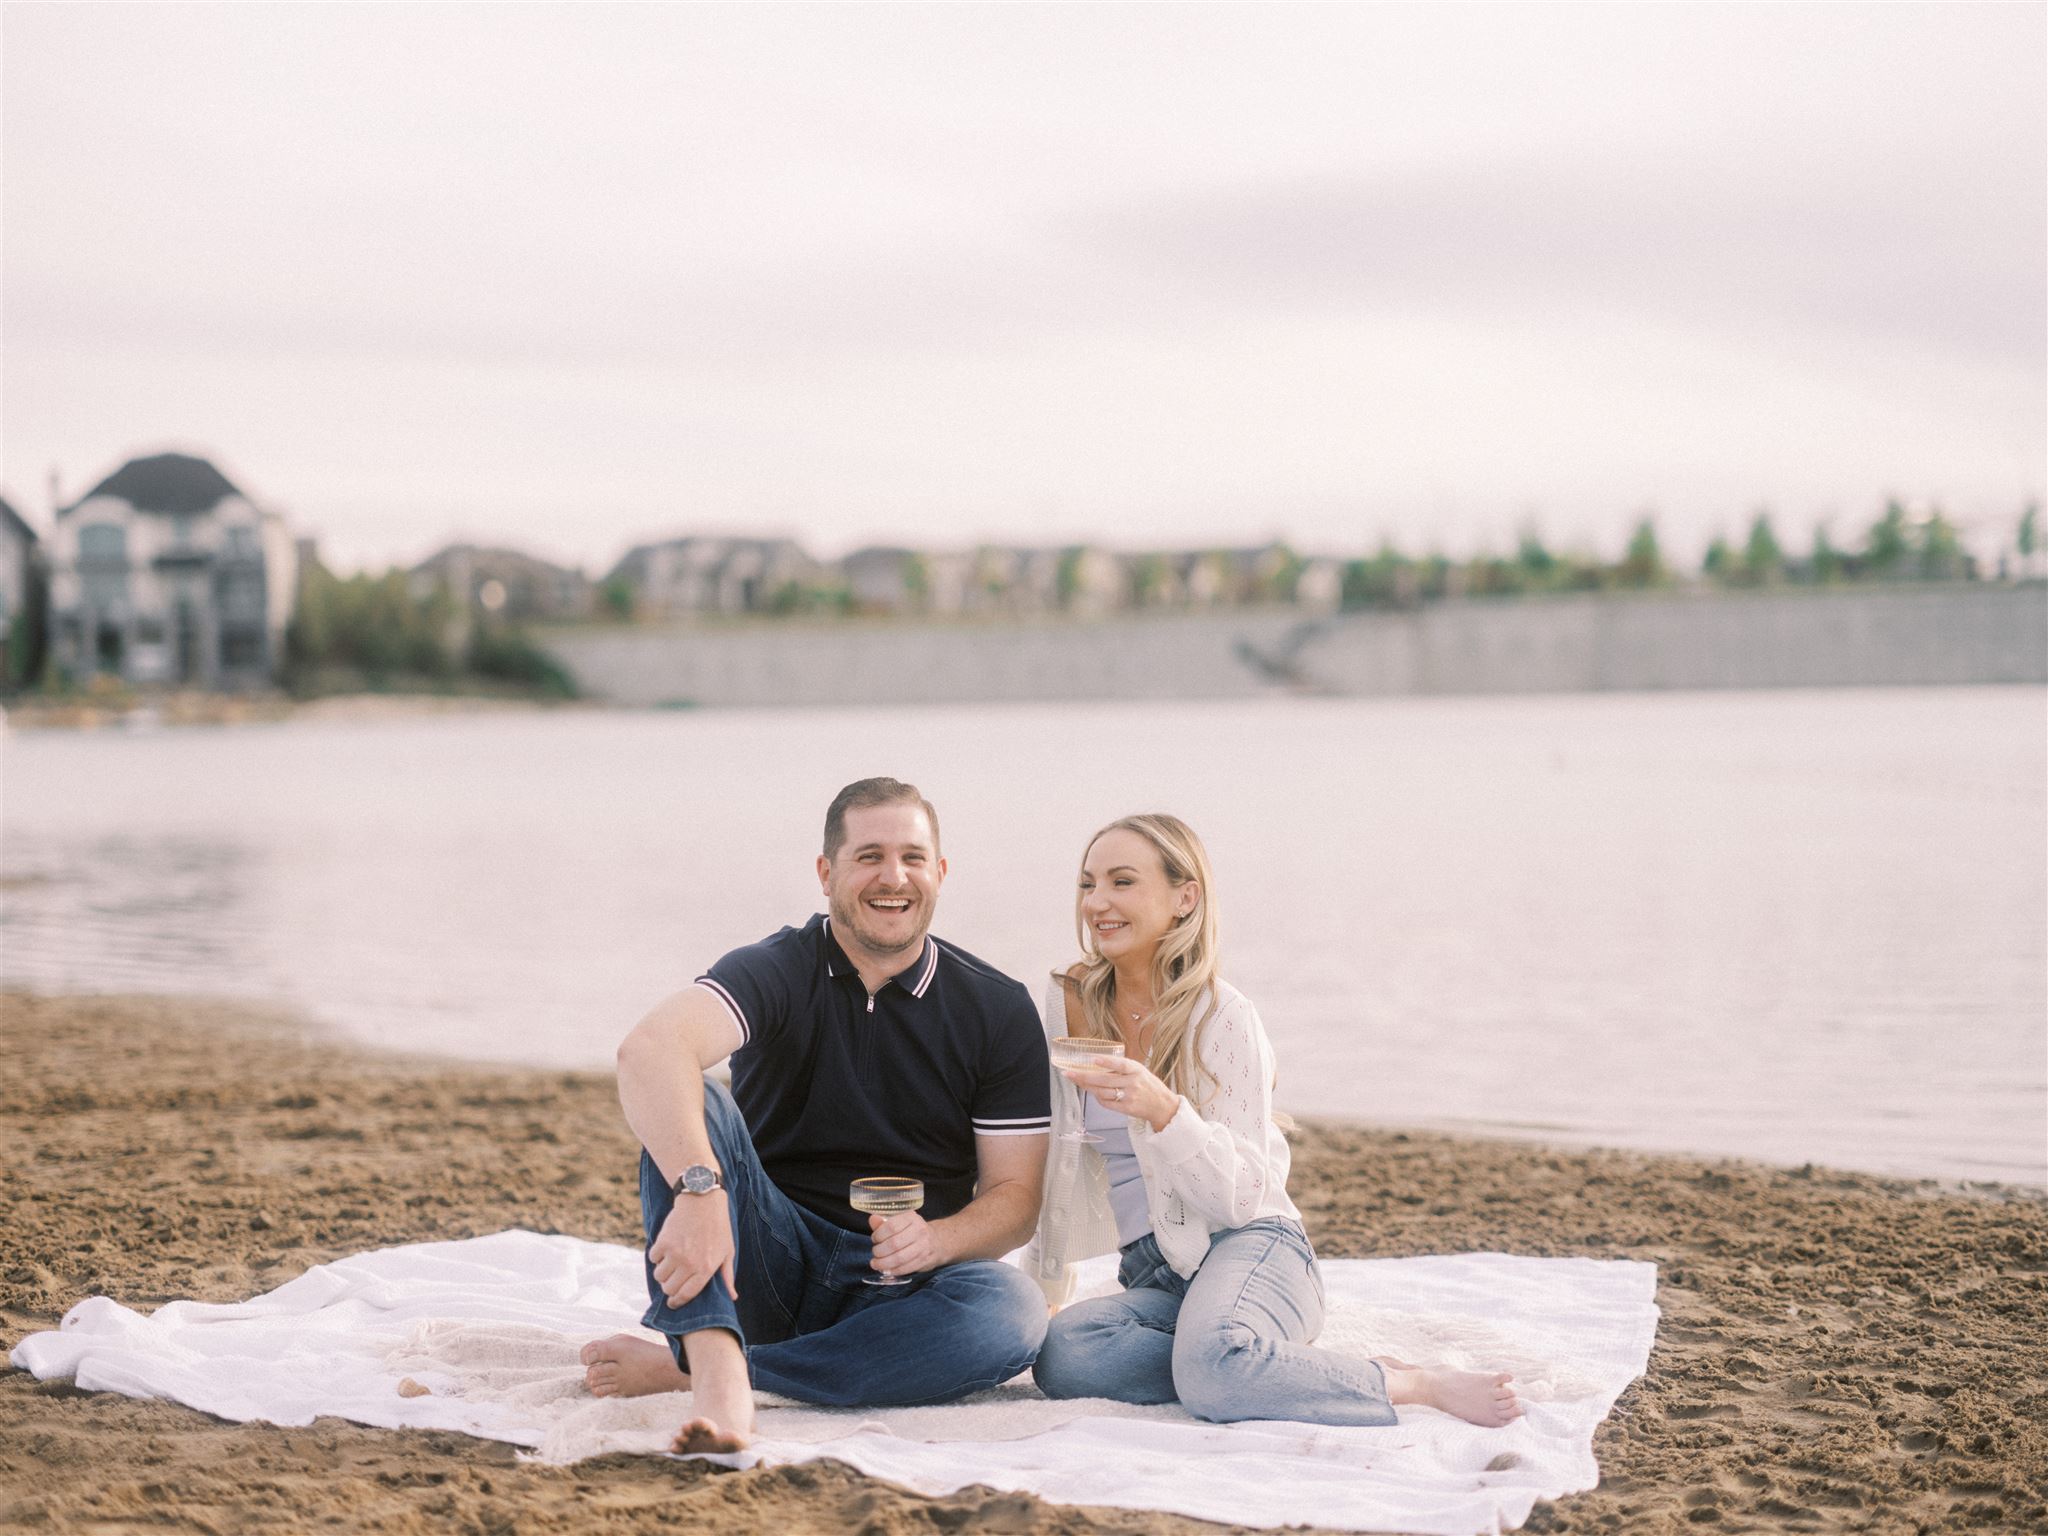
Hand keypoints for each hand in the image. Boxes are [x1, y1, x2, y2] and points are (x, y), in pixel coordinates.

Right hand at [650, 1188, 737, 1306]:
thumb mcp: (728, 1251)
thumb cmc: (718, 1227)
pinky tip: (666, 1249)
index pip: (685, 1295)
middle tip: (672, 1281)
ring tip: (670, 1263)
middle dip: (669, 1288)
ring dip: (662, 1273)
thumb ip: (727, 1276)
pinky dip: (657, 1256)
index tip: (673, 1303)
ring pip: (659, 1276)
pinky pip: (652, 1258)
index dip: (677, 1302)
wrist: (703, 1200)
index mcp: (705, 1269)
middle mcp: (689, 1264)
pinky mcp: (663, 1242)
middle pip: (669, 1288)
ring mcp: (674, 1253)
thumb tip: (732, 1297)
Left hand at [869, 1209, 944, 1276]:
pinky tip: (887, 1270)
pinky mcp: (925, 1260)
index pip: (891, 1226)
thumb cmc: (913, 1231)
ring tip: (876, 1264)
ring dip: (884, 1263)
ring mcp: (923, 1246)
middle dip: (879, 1251)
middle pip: (894, 1244)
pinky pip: (906, 1268)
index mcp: (911, 1218)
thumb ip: (884, 1222)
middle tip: (875, 1254)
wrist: (938, 1241)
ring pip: (899, 1258)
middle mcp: (919, 1230)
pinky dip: (894, 1271)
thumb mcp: (901, 1222)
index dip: (879, 1235)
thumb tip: (872, 1219)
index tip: (874, 1239)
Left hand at [1062, 1055, 1178, 1132]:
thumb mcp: (1139, 1070)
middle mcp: (1133, 1083)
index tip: (1093, 1059)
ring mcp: (1129, 1097)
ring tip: (1075, 1080)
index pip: (1121, 1064)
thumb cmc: (1148, 1085)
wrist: (1162, 1105)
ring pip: (1102, 1092)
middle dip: (1084, 1076)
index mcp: (1137, 1070)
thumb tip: (1096, 1061)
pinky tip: (1091, 1091)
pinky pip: (1106, 1103)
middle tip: (1069, 1072)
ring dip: (1086, 1087)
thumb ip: (1122, 1067)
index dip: (1107, 1062)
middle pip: (1105, 1080)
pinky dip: (1097, 1097)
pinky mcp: (1126, 1109)